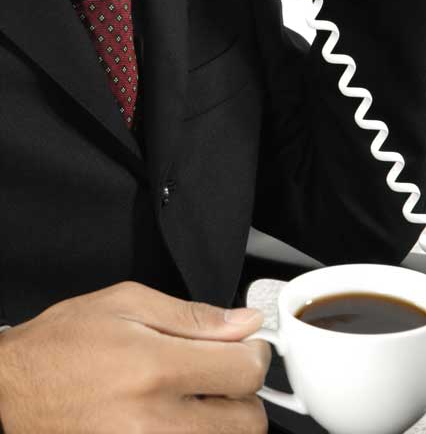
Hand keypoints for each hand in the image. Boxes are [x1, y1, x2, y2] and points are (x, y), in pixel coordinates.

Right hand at [0, 282, 269, 433]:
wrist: (15, 387)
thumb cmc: (65, 342)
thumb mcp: (127, 304)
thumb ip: (192, 316)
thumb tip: (244, 324)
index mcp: (153, 368)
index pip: (244, 372)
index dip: (255, 353)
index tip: (247, 345)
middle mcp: (153, 421)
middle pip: (247, 422)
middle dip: (244, 392)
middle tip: (221, 371)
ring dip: (224, 419)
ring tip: (196, 393)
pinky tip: (178, 413)